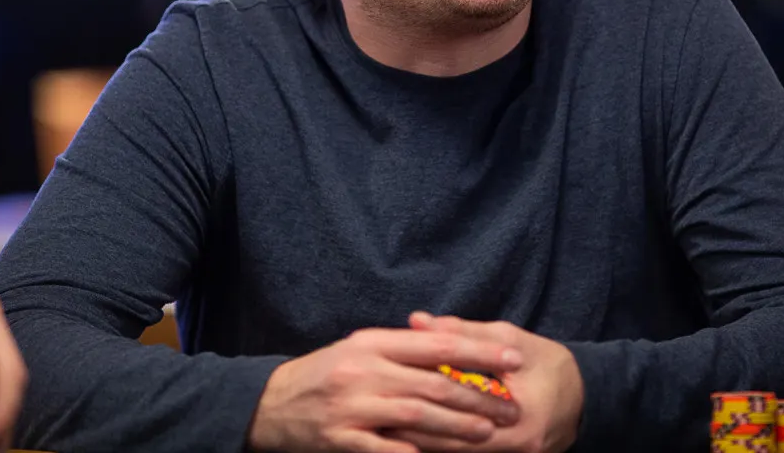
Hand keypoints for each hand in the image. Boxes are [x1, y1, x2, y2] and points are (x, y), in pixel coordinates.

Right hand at [247, 326, 524, 452]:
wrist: (269, 405)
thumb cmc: (324, 374)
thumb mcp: (358, 348)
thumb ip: (401, 347)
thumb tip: (452, 341)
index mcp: (371, 343)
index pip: (436, 344)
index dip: (479, 351)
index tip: (514, 358)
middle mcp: (364, 372)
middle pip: (433, 383)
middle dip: (477, 397)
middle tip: (510, 408)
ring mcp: (353, 408)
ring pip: (417, 417)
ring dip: (458, 426)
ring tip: (488, 432)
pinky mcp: (343, 442)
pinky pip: (389, 451)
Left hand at [386, 313, 584, 452]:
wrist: (588, 395)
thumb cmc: (549, 362)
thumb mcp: (509, 339)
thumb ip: (462, 333)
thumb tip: (416, 321)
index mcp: (518, 419)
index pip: (458, 417)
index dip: (419, 407)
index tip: (385, 396)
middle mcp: (516, 448)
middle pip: (453, 445)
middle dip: (413, 431)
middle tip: (375, 418)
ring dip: (422, 440)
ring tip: (383, 427)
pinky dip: (441, 444)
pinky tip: (413, 435)